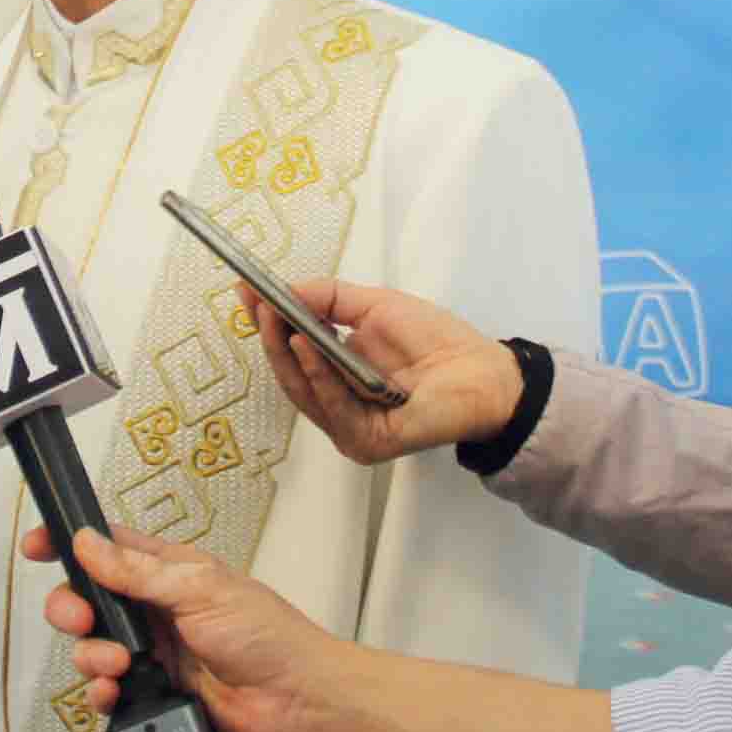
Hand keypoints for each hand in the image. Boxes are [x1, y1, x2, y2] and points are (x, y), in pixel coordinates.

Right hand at [24, 523, 346, 731]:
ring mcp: (153, 657)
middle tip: (81, 618)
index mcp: (168, 575)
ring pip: (92, 650)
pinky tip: (114, 692)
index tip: (38, 546)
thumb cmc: (269, 636)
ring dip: (91, 655)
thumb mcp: (200, 588)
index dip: (69, 544)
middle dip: (72, 609)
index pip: (107, 549)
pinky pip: (108, 696)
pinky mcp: (155, 698)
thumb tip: (87, 543)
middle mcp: (156, 614)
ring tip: (117, 663)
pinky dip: (102, 694)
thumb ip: (137, 570)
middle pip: (88, 602)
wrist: (298, 703)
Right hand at [249, 278, 523, 465]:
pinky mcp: (366, 441)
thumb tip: (285, 289)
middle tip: (257, 304)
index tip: (246, 291)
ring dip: (287, 354)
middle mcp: (339, 403)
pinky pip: (333, 408)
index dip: (268, 321)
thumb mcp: (375, 306)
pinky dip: (317, 377)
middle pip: (290, 374)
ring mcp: (350, 426)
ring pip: (304, 393)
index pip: (292, 350)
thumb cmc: (438, 341)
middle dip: (270, 336)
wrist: (485, 374)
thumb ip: (329, 299)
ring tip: (275, 318)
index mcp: (338, 375)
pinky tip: (308, 347)